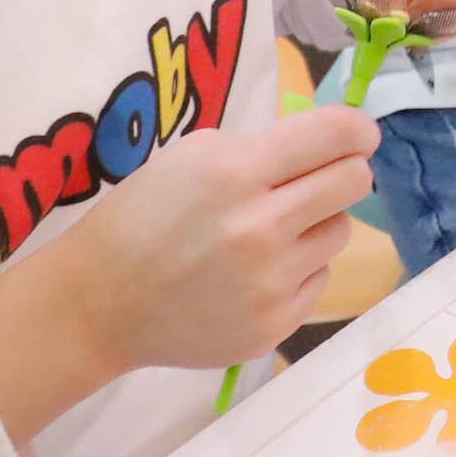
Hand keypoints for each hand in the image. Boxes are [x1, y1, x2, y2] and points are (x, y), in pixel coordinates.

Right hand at [0, 101, 375, 446]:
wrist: (99, 304)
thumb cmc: (142, 216)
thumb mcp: (190, 156)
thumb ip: (261, 147)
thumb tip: (329, 144)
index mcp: (236, 173)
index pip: (336, 134)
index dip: (357, 130)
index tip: (356, 136)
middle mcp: (261, 228)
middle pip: (355, 181)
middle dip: (343, 171)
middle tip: (317, 178)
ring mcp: (271, 284)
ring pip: (340, 232)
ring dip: (317, 223)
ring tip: (272, 231)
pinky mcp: (274, 326)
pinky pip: (319, 279)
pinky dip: (298, 270)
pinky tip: (255, 273)